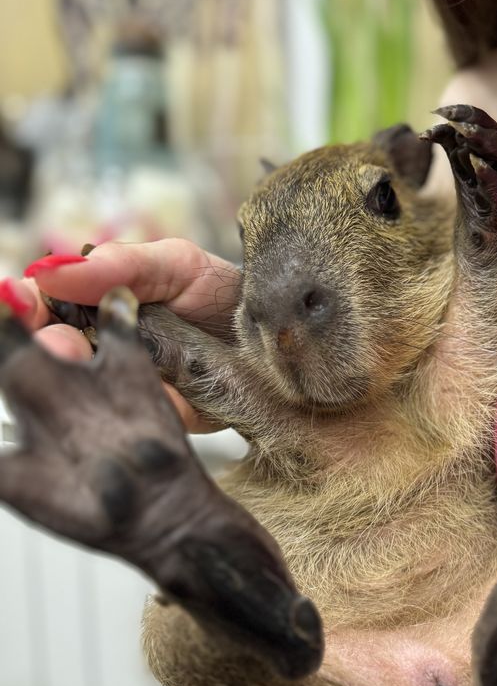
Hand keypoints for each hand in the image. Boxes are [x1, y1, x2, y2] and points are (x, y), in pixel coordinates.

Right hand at [1, 239, 240, 430]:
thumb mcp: (176, 265)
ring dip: (77, 382)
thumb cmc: (223, 293)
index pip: (45, 311)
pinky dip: (125, 414)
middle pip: (54, 356)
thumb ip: (119, 264)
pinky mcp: (161, 420)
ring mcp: (130, 389)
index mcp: (99, 309)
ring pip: (86, 394)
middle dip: (47, 348)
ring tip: (79, 361)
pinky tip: (120, 405)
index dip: (26, 308)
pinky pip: (135, 421)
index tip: (19, 300)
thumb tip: (51, 269)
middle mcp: (105, 352)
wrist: (281, 333)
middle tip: (57, 342)